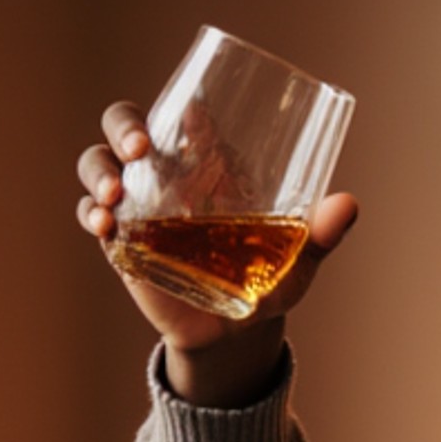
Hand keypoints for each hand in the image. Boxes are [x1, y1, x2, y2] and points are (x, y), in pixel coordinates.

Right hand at [76, 101, 359, 405]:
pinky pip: (93, 216)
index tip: (194, 114)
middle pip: (126, 125)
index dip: (184, 108)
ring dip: (100, 172)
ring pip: (98, 164)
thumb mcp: (298, 258)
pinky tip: (104, 226)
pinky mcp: (120, 240)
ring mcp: (137, 204)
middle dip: (124, 127)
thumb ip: (321, 233)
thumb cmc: (269, 281)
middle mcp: (166, 174)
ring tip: (115, 195)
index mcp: (210, 164)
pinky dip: (92, 215)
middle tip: (140, 147)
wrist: (237, 334)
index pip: (187, 119)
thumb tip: (348, 204)